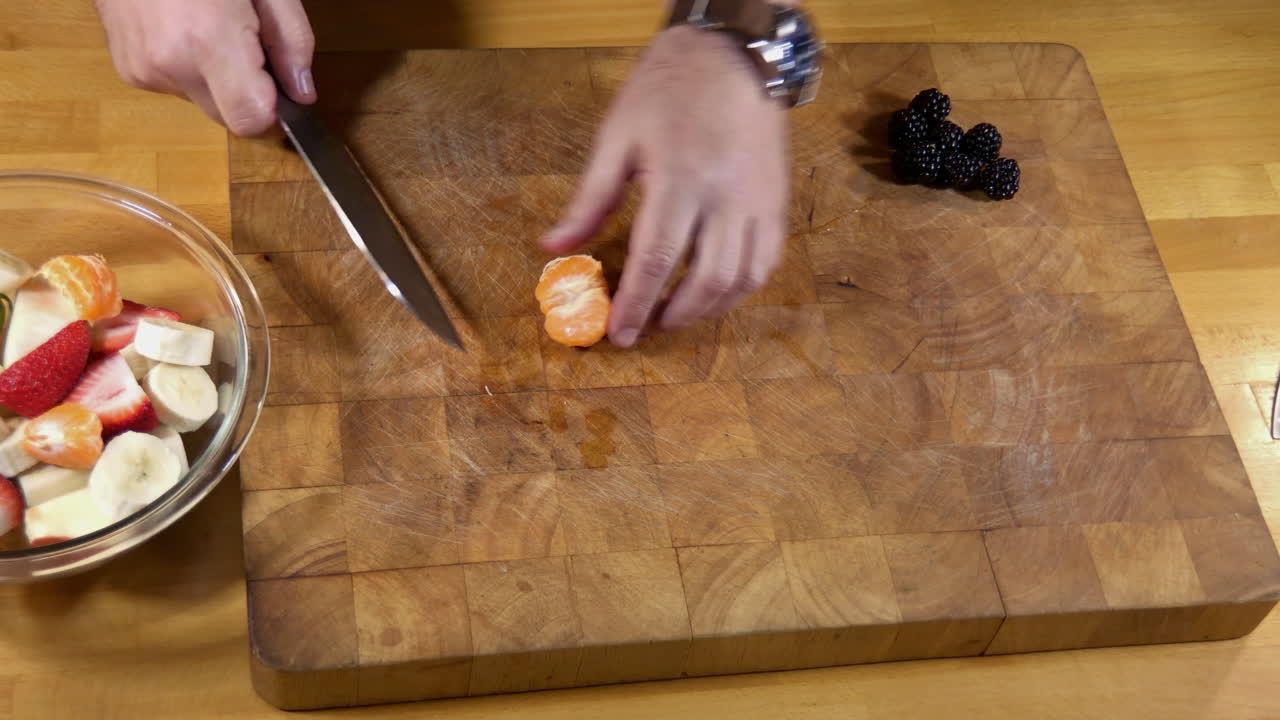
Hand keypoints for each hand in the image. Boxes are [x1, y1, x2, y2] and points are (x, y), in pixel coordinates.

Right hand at [95, 0, 315, 136]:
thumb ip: (290, 39)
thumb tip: (302, 92)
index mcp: (208, 41)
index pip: (251, 121)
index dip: (272, 108)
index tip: (276, 78)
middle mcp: (171, 65)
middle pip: (229, 117)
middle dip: (246, 91)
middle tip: (244, 39)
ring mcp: (143, 70)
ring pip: (203, 102)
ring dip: (216, 78)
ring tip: (208, 23)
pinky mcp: (127, 70)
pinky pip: (176, 87)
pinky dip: (188, 68)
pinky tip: (182, 26)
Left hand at [542, 25, 789, 347]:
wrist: (732, 55)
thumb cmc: (668, 89)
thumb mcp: (617, 137)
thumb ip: (590, 200)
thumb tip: (553, 247)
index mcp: (679, 178)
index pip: (656, 259)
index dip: (635, 304)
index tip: (617, 333)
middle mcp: (726, 196)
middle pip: (705, 280)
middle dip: (672, 316)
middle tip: (644, 330)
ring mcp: (758, 202)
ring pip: (741, 279)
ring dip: (707, 310)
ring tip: (676, 316)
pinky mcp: (776, 201)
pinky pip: (766, 261)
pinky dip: (740, 288)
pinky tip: (714, 293)